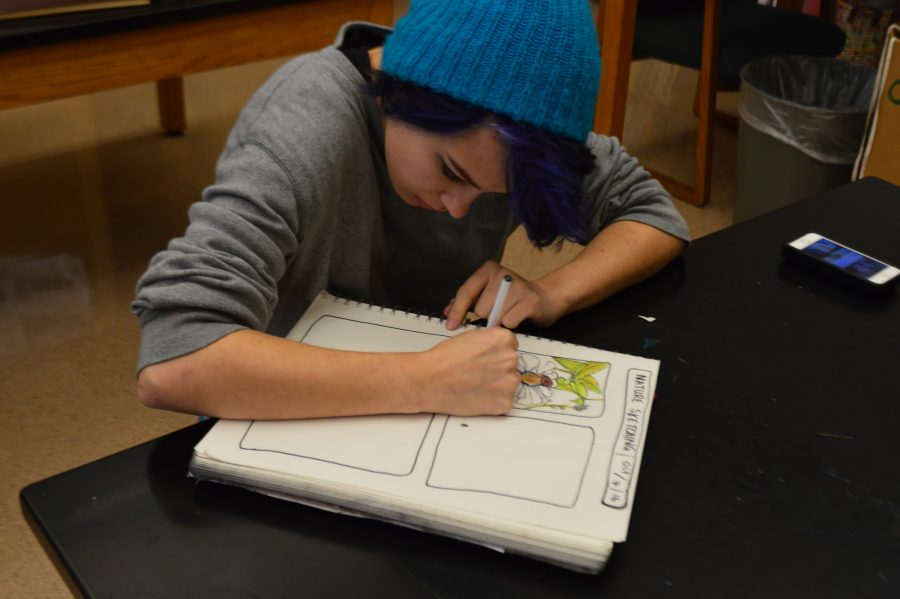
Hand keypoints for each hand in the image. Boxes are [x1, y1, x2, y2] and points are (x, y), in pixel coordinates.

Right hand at [412, 327, 519, 415]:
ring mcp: (510, 383)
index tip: (486, 358)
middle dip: (498, 368)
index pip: (511, 344)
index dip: (496, 352)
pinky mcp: (505, 403)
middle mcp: (511, 359)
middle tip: (478, 373)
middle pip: (511, 364)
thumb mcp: (469, 336)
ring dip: (498, 384)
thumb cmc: (444, 359)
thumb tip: (497, 347)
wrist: (429, 381)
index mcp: (503, 340)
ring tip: (475, 385)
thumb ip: (489, 340)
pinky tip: (477, 396)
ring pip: (509, 383)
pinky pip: (505, 401)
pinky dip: (493, 400)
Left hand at [443, 261, 565, 329]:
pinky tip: (519, 317)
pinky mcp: (530, 300)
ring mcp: (518, 286)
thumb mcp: (487, 295)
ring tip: (509, 313)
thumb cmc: (511, 299)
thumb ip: (466, 302)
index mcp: (488, 270)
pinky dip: (511, 324)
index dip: (457, 311)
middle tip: (498, 311)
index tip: (450, 326)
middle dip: (486, 316)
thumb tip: (447, 311)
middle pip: (480, 308)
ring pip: (494, 316)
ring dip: (499, 321)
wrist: (545, 298)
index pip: (466, 292)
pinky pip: (509, 322)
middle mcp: (503, 274)